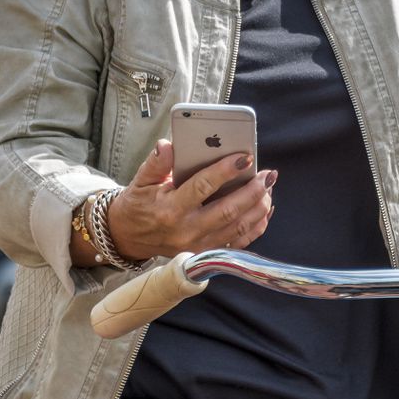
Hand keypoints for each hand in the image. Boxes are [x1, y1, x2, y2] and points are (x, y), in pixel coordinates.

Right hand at [107, 139, 275, 260]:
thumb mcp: (141, 180)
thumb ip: (156, 163)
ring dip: (259, 207)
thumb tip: (168, 145)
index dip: (225, 171)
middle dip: (252, 191)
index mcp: (170, 209)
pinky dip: (257, 226)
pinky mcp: (207, 254)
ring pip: (238, 228)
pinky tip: (266, 208)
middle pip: (228, 211)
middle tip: (268, 174)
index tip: (244, 157)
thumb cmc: (138, 205)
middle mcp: (187, 230)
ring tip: (269, 187)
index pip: (202, 187)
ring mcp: (199, 245)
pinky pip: (239, 242)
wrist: (129, 237)